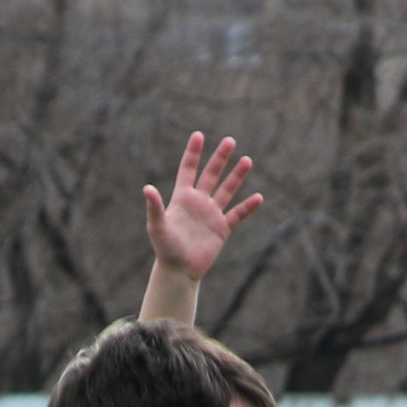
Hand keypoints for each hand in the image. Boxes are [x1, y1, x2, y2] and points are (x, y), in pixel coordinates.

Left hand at [139, 135, 265, 324]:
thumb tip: (147, 188)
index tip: (199, 135)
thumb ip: (154, 207)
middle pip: (211, 175)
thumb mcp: (157, 226)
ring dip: (237, 176)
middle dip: (220, 158)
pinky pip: (237, 215)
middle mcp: (198, 202)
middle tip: (230, 141)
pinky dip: (248, 207)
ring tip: (247, 160)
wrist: (178, 271)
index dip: (193, 153)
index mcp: (182, 197)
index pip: (188, 169)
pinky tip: (259, 198)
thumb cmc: (165, 249)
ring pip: (226, 190)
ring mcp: (211, 215)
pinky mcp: (221, 229)